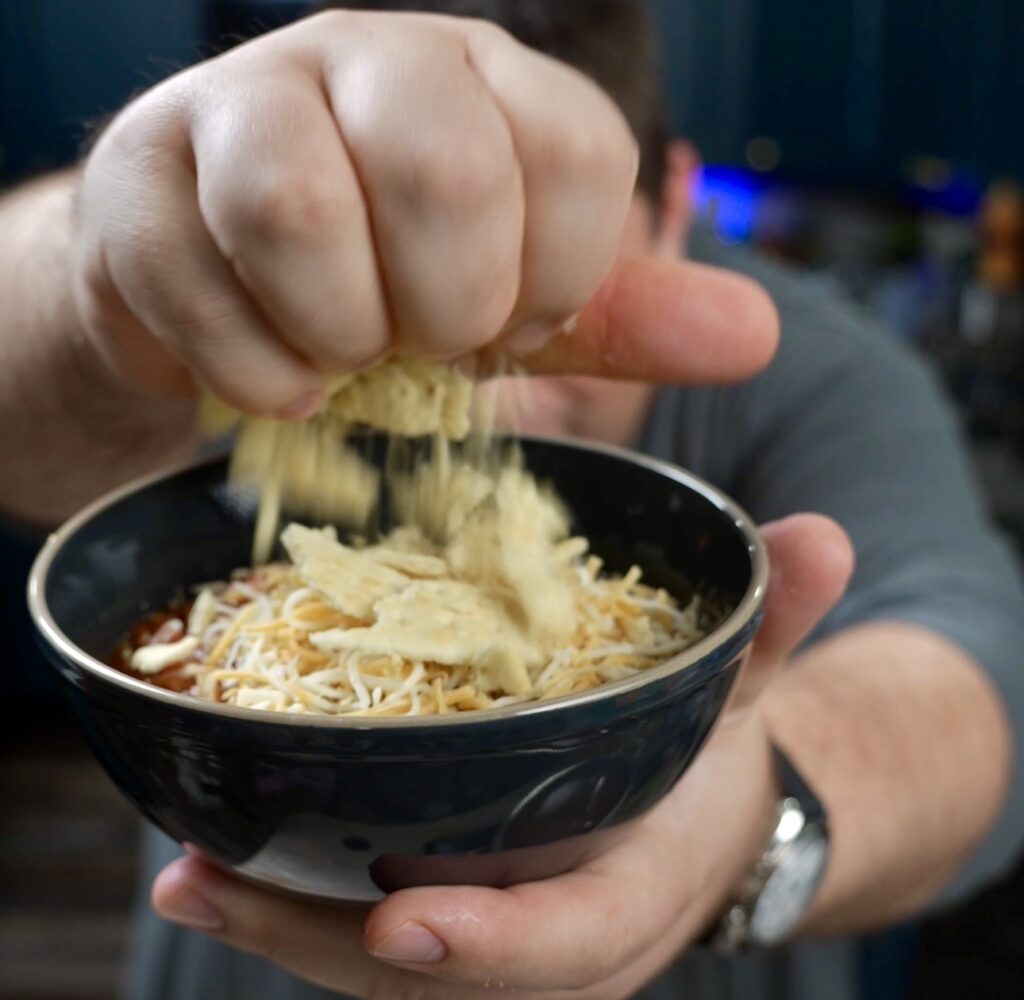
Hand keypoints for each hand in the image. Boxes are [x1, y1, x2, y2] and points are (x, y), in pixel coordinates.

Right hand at [72, 10, 775, 419]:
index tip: (507, 322)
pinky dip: (254, 373)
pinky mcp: (137, 177)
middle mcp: (369, 60)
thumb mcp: (517, 300)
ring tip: (339, 355)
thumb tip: (754, 333)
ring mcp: (240, 104)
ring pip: (297, 208)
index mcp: (489, 82)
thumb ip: (626, 315)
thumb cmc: (385, 288)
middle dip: (445, 305)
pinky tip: (272, 371)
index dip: (554, 277)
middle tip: (420, 342)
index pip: (577, 156)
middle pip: (445, 166)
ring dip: (336, 337)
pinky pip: (199, 286)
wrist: (227, 286)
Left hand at [152, 514, 852, 998]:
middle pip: (438, 983)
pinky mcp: (455, 922)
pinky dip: (291, 904)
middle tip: (212, 881)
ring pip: (378, 974)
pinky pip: (361, 934)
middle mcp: (558, 940)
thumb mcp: (745, 685)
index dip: (492, 947)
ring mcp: (497, 945)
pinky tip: (215, 857)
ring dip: (278, 926)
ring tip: (188, 871)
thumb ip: (777, 620)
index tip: (396, 922)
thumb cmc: (714, 748)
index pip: (566, 942)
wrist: (702, 814)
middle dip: (324, 942)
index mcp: (634, 887)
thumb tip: (822, 537)